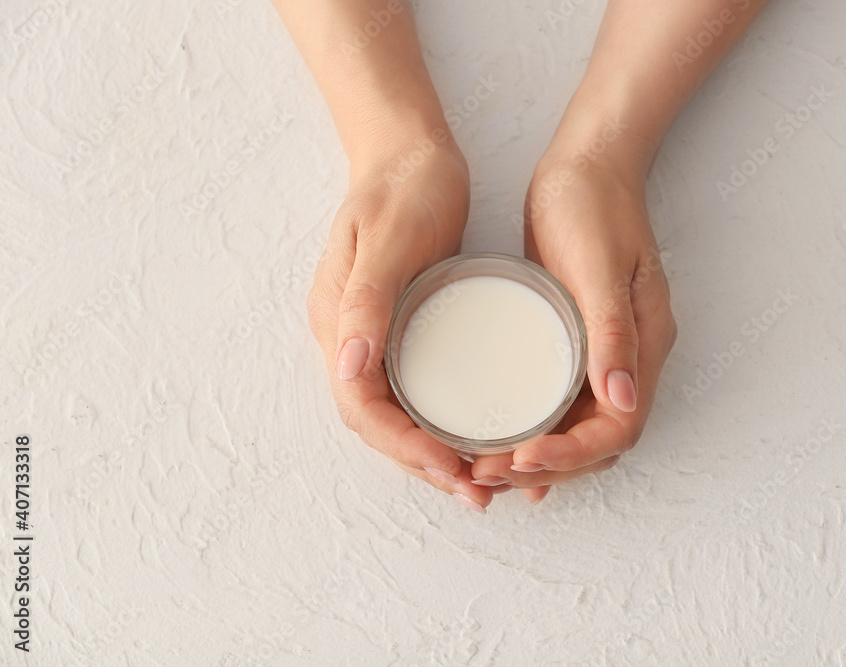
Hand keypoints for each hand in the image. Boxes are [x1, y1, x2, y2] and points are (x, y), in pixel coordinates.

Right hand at [307, 136, 500, 513]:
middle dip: (421, 463)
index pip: (361, 406)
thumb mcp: (388, 238)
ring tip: (477, 481)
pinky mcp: (398, 328)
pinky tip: (469, 436)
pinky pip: (411, 392)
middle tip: (474, 491)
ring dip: (430, 453)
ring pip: (394, 414)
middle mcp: (348, 337)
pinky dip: (437, 423)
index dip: (403, 444)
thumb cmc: (403, 187)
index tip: (450, 466)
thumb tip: (348, 368)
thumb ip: (366, 301)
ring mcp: (372, 335)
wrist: (408, 151)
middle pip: (377, 423)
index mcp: (338, 320)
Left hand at [470, 142, 677, 503]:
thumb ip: (611, 333)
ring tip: (485, 471)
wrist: (587, 164)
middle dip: (548, 468)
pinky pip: (563, 405)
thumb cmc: (593, 206)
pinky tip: (505, 446)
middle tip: (488, 476)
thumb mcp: (600, 267)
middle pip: (597, 443)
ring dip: (539, 458)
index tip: (521, 459)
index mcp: (644, 344)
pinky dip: (538, 433)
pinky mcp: (578, 341)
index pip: (617, 429)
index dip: (571, 455)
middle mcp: (629, 360)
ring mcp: (604, 353)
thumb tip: (622, 402)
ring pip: (579, 430)